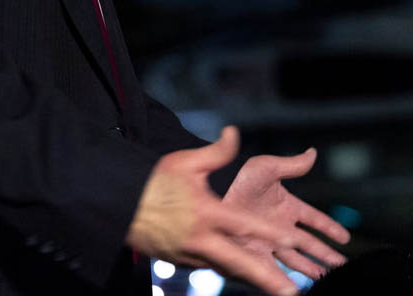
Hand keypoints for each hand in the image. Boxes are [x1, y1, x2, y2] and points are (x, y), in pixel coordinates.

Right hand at [126, 126, 323, 295]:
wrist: (121, 207)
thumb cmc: (154, 181)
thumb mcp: (186, 161)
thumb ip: (216, 152)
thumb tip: (234, 133)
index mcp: (207, 212)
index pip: (244, 224)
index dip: (269, 232)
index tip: (291, 239)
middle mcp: (202, 238)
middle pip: (241, 263)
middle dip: (268, 279)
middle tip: (291, 291)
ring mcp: (191, 254)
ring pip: (228, 270)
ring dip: (251, 280)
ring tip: (276, 288)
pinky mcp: (182, 262)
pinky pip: (212, 268)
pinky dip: (230, 273)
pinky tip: (244, 276)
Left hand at [223, 146, 349, 280]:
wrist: (215, 196)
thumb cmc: (238, 178)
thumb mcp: (268, 168)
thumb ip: (292, 165)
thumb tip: (312, 153)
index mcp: (286, 205)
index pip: (314, 218)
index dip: (330, 227)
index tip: (345, 238)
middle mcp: (279, 226)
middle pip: (309, 244)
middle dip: (326, 254)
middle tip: (341, 265)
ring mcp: (268, 242)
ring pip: (296, 260)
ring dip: (311, 269)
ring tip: (325, 279)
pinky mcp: (255, 256)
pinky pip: (275, 272)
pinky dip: (285, 282)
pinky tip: (295, 289)